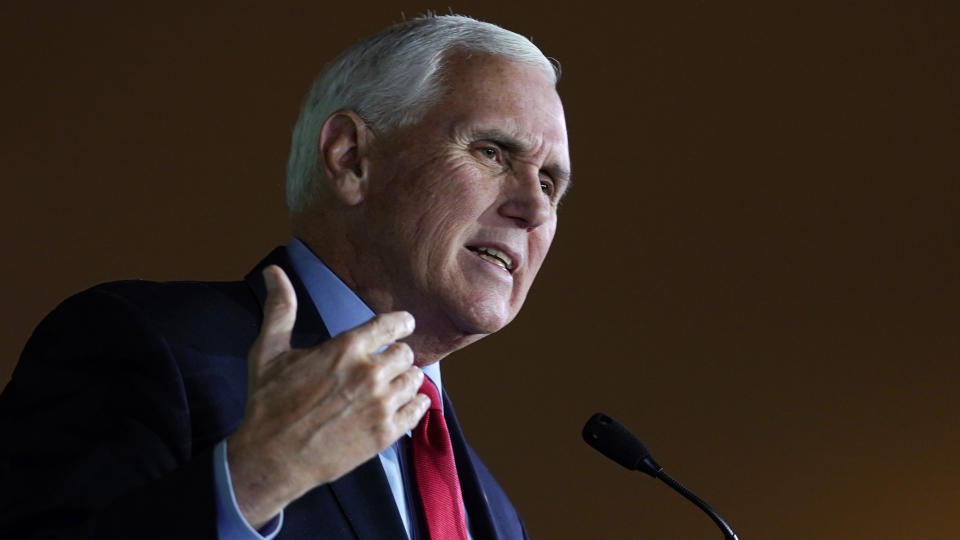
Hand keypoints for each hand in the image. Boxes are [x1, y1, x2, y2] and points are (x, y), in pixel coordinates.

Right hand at [226, 265, 429, 527]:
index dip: (401, 323)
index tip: (402, 326)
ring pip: (415, 380)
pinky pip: (418, 410)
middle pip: (407, 353)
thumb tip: (273, 271)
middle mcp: (370, 373)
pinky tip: (402, 404)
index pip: (393, 324)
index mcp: (346, 348)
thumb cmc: (269, 403)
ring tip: (391, 384)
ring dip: (405, 380)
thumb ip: (280, 309)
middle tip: (387, 362)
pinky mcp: (386, 433)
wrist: (272, 457)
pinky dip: (414, 405)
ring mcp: (381, 404)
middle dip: (398, 355)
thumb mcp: (268, 351)